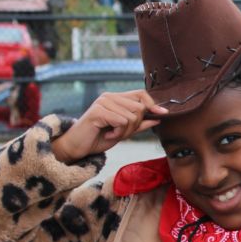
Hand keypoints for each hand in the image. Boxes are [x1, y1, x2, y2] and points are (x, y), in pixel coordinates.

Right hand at [51, 90, 166, 163]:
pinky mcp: (98, 111)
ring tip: (112, 134)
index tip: (163, 114)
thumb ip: (140, 124)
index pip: (141, 94)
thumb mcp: (124, 131)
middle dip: (136, 126)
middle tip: (121, 133)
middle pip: (139, 108)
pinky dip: (118, 132)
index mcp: (116, 98)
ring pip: (132, 117)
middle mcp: (109, 96)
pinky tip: (107, 135)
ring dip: (126, 131)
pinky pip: (122, 121)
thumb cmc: (99, 138)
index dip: (153, 104)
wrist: (77, 147)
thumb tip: (159, 116)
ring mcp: (103, 102)